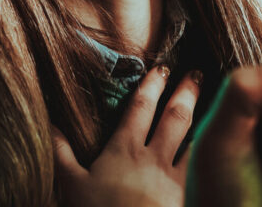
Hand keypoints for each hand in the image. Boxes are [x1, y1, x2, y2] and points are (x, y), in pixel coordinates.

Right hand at [54, 66, 200, 206]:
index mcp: (125, 149)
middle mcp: (153, 158)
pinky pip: (197, 169)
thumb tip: (51, 125)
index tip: (162, 68)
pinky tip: (211, 152)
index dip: (151, 84)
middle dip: (186, 92)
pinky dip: (204, 156)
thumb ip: (62, 154)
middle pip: (175, 117)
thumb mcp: (72, 186)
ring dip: (202, 120)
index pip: (141, 107)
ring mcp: (174, 179)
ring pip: (193, 140)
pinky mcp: (186, 197)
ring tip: (210, 105)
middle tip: (197, 73)